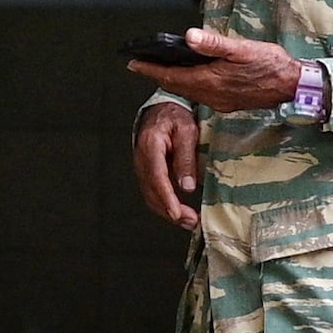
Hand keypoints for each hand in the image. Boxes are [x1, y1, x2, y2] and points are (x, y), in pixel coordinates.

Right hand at [135, 100, 198, 231]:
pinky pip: (153, 193)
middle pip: (151, 192)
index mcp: (150, 145)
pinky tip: (179, 213)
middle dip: (170, 211)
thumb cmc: (175, 116)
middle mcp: (141, 159)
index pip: (157, 177)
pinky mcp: (147, 173)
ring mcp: (142, 167)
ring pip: (150, 196)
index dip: (166, 198)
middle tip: (190, 222)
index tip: (176, 214)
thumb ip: (186, 157)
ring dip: (168, 212)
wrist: (162, 110)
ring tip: (188, 222)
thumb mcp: (187, 130)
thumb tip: (187, 186)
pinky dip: (165, 205)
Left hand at [143, 26, 304, 115]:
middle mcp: (211, 95)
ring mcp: (219, 101)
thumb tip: (188, 36)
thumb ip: (214, 43)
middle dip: (156, 75)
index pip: (172, 76)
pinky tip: (189, 78)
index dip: (150, 70)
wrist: (293, 86)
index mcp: (211, 80)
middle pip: (176, 86)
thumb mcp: (243, 48)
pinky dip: (188, 86)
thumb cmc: (271, 64)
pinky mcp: (228, 103)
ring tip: (159, 70)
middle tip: (139, 65)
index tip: (132, 63)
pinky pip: (200, 95)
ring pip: (187, 92)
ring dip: (172, 82)